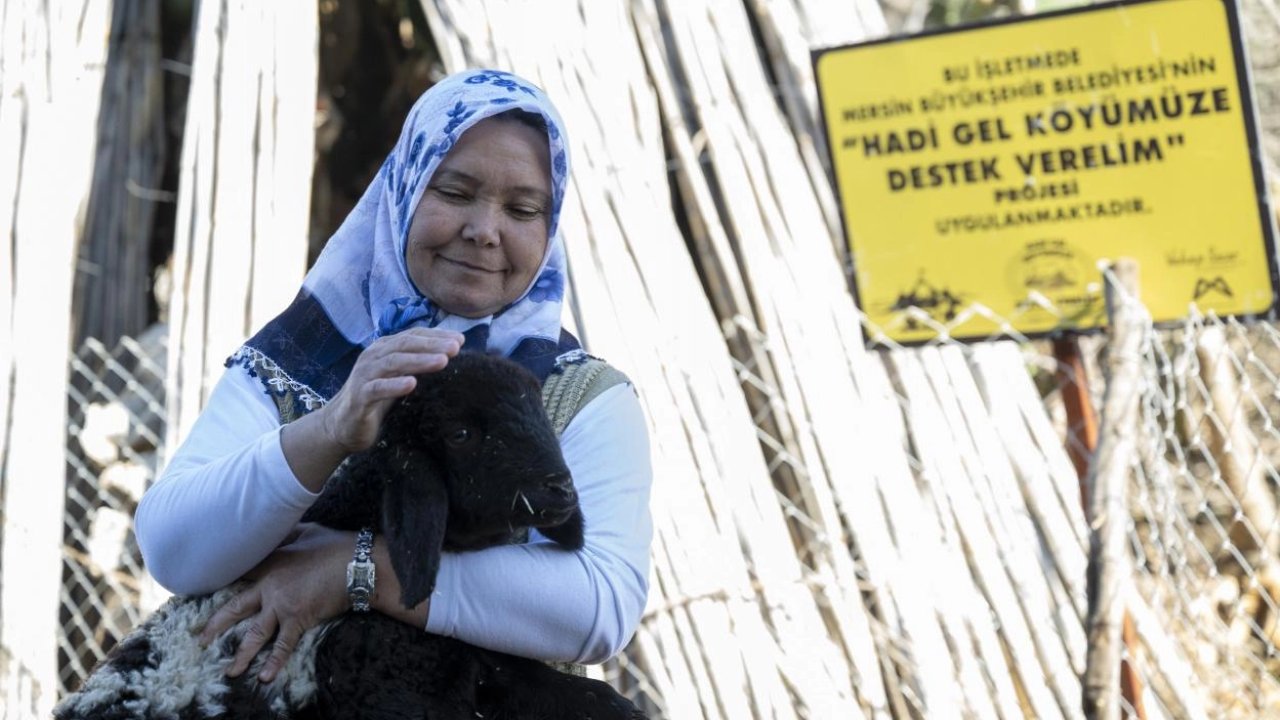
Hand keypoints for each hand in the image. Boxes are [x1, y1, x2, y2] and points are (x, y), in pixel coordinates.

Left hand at [198, 524, 352, 682]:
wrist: (356, 563)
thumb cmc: (335, 545)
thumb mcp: (307, 530)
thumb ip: (289, 532)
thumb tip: (281, 525)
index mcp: (271, 562)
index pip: (240, 573)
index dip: (224, 579)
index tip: (210, 588)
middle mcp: (270, 586)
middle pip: (235, 607)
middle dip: (216, 625)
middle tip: (201, 639)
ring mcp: (282, 605)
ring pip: (255, 634)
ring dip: (241, 654)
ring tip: (230, 671)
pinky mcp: (298, 619)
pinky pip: (283, 645)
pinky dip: (274, 662)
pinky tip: (264, 677)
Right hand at [281, 328, 463, 491]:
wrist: (344, 424)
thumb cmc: (377, 398)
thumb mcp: (399, 376)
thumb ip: (418, 364)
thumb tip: (451, 353)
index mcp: (385, 348)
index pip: (413, 336)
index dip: (436, 336)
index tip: (461, 341)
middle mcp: (374, 356)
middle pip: (406, 345)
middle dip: (432, 345)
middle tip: (455, 348)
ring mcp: (365, 375)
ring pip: (394, 363)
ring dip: (419, 361)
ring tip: (442, 361)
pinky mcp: (359, 396)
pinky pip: (377, 388)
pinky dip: (394, 385)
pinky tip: (412, 384)